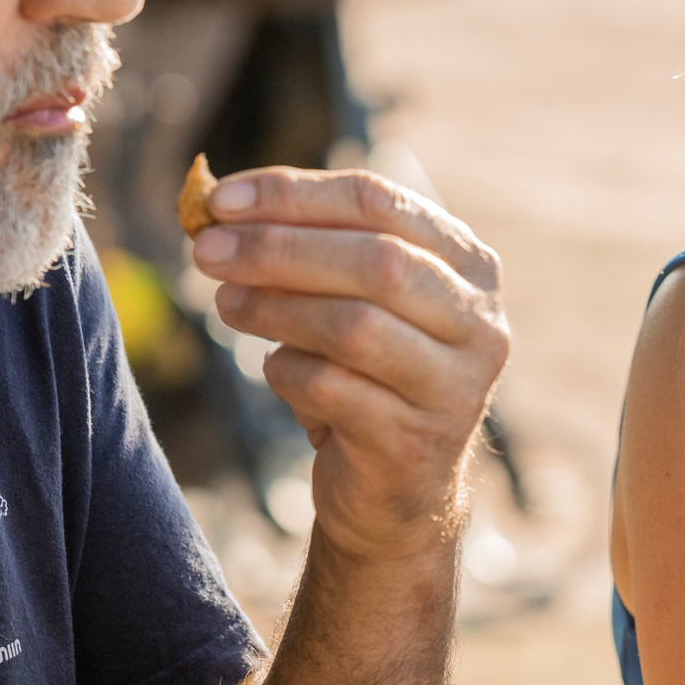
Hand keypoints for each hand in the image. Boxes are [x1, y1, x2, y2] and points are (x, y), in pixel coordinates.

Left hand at [191, 168, 507, 564]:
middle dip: (279, 248)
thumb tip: (217, 208)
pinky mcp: (413, 442)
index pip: (381, 202)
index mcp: (469, 266)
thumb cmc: (367, 374)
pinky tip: (275, 367)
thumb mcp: (353, 299)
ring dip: (275, 308)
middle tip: (206, 249)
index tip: (222, 198)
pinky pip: (333, 390)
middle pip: (375, 261)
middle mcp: (478, 323)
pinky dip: (288, 371)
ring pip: (356, 327)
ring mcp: (454, 387)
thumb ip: (310, 247)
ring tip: (226, 302)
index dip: (295, 194)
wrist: (396, 489)